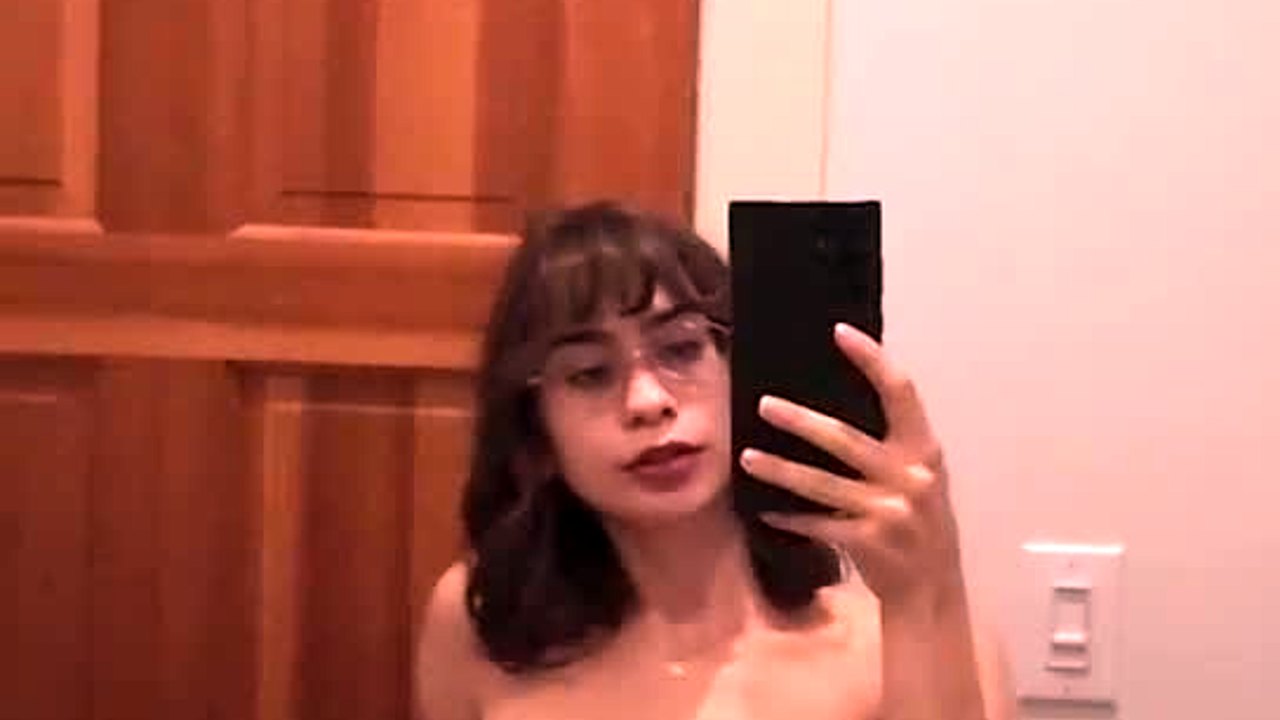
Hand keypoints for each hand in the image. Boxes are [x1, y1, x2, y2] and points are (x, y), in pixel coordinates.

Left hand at [738, 323, 964, 613]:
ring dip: (780, 471)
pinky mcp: (868, 541)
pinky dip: (789, 517)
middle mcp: (910, 476)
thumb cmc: (920, 523)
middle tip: (763, 404)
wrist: (932, 589)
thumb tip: (835, 399)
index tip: (840, 332)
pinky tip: (764, 510)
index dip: (872, 359)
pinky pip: (817, 523)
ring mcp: (889, 511)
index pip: (901, 392)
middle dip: (800, 421)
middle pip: (845, 439)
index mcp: (924, 450)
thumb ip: (892, 445)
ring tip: (747, 457)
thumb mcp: (920, 477)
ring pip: (821, 484)